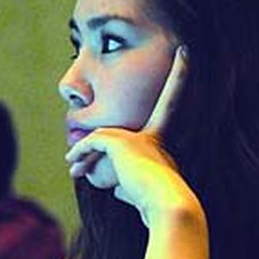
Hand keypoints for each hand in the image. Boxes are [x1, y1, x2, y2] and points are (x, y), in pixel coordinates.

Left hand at [65, 45, 198, 226]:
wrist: (166, 206)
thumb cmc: (156, 205)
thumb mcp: (141, 193)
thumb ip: (126, 184)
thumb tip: (115, 188)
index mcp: (162, 142)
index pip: (172, 105)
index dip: (181, 77)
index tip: (186, 52)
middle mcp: (154, 134)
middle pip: (131, 124)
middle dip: (152, 96)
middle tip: (173, 61)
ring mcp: (139, 136)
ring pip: (106, 137)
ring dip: (89, 153)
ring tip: (74, 167)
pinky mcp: (122, 143)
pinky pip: (93, 142)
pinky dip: (81, 152)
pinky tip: (72, 163)